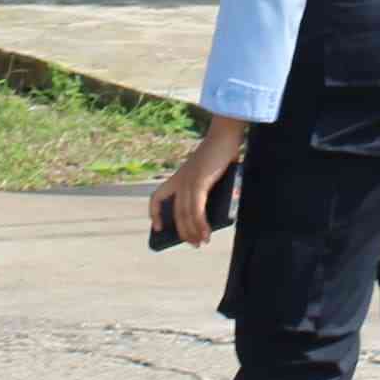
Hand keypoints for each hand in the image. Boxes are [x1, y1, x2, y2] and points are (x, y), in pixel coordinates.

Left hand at [152, 120, 247, 252]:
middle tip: (193, 243)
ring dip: (193, 232)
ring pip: (185, 215)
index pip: (157, 196)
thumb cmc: (221, 154)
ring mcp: (187, 181)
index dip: (155, 213)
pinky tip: (206, 233)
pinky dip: (201, 225)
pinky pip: (196, 210)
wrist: (225, 136)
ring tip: (201, 242)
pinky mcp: (198, 183)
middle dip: (183, 231)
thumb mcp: (210, 175)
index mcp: (179, 177)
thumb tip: (212, 217)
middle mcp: (179, 180)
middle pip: (175, 212)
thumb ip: (208, 191)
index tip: (158, 227)